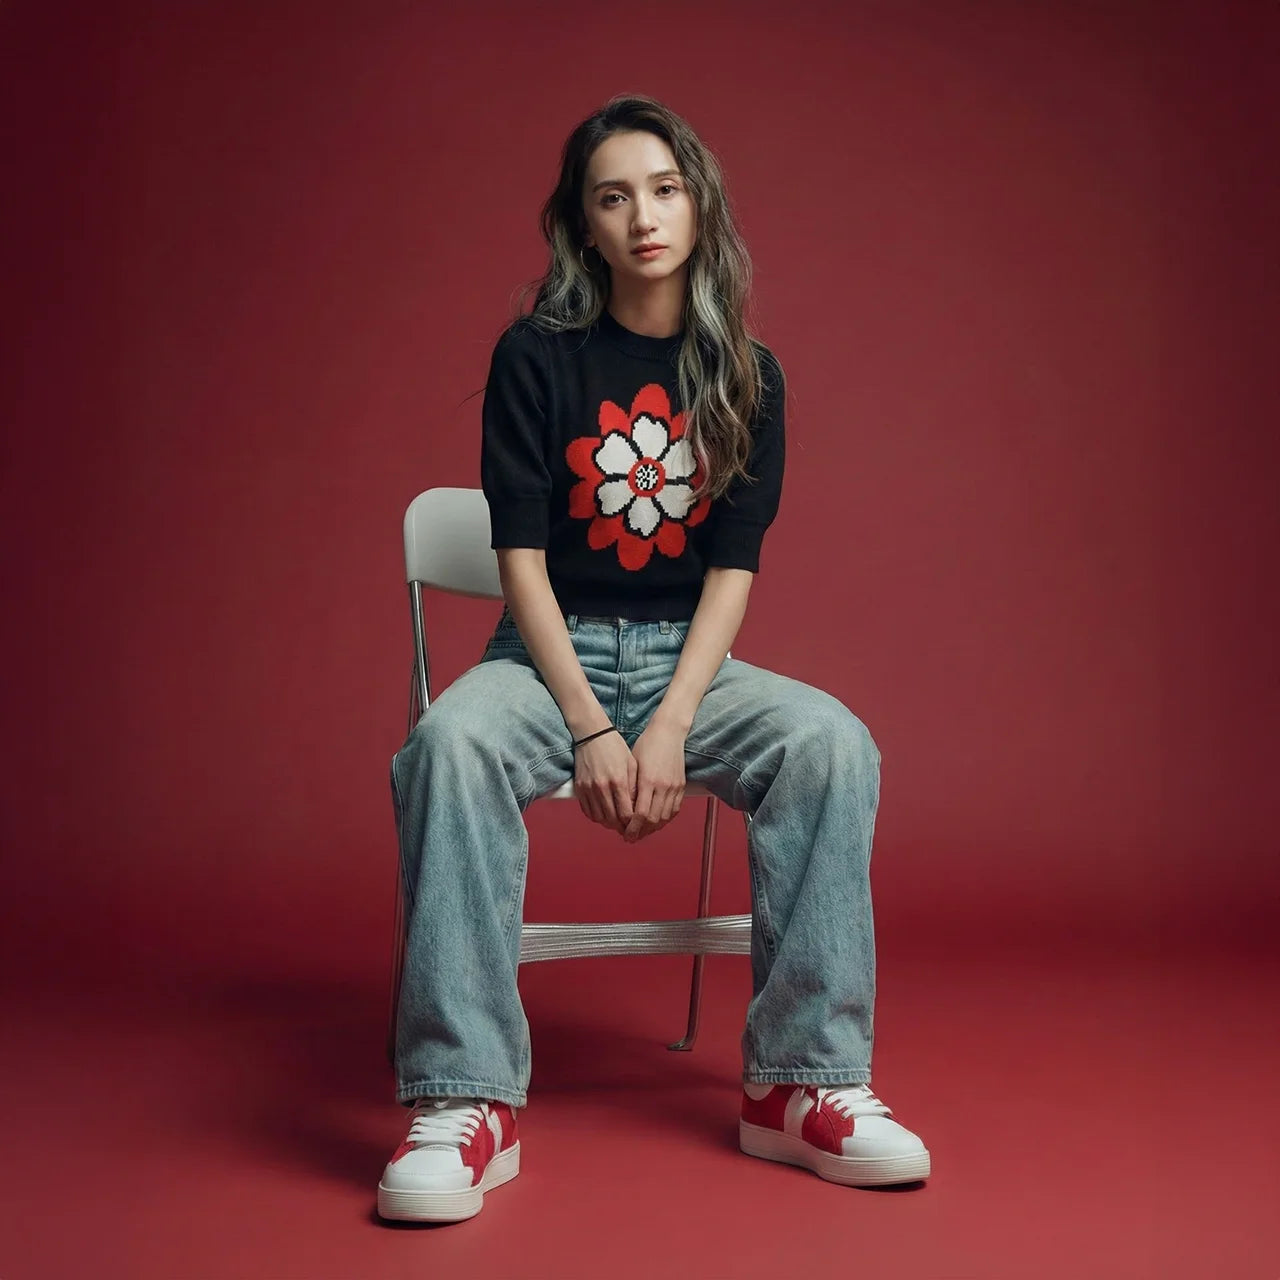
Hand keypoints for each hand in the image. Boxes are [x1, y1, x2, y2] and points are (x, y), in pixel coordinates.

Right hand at [573, 730, 636, 833]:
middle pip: (612, 819)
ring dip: (609, 823)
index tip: (637, 825)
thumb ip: (634, 787)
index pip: (626, 813)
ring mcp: (589, 788)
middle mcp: (602, 787)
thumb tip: (637, 807)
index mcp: (619, 781)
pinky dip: (596, 817)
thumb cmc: (615, 747)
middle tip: (628, 829)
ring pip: (599, 818)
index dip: (632, 823)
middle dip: (621, 827)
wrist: (591, 734)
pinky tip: (604, 815)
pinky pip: (587, 811)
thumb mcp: (631, 764)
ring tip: (617, 822)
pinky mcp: (579, 788)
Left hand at [623, 717, 686, 842]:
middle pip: (654, 820)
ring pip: (665, 817)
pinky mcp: (681, 785)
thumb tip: (624, 810)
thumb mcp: (632, 764)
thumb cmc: (647, 745)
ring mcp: (674, 786)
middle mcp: (663, 786)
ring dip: (653, 828)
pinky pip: (674, 810)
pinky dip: (665, 819)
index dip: (633, 827)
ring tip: (642, 832)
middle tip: (631, 837)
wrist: (669, 732)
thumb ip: (630, 787)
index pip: (641, 814)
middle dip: (641, 832)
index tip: (625, 834)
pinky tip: (656, 821)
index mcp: (648, 780)